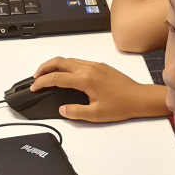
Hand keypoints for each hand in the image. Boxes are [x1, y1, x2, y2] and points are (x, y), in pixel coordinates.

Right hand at [32, 57, 169, 122]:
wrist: (140, 98)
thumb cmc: (121, 106)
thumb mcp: (96, 114)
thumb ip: (75, 112)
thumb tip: (62, 109)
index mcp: (85, 79)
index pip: (56, 77)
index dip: (42, 82)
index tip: (34, 88)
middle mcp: (88, 68)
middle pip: (59, 61)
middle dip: (43, 68)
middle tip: (35, 77)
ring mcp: (94, 65)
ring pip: (68, 59)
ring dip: (54, 65)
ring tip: (47, 75)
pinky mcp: (100, 66)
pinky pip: (77, 61)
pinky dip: (65, 65)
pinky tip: (65, 74)